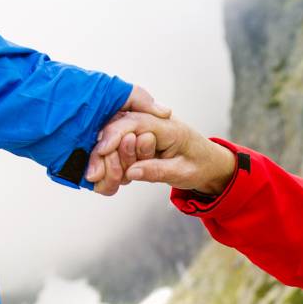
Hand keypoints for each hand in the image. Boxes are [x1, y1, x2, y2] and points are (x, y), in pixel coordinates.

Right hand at [91, 112, 236, 196]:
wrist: (209, 163)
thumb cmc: (200, 165)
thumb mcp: (183, 173)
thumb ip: (157, 171)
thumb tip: (131, 173)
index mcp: (168, 126)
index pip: (136, 123)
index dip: (115, 136)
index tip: (100, 151)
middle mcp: (152, 123)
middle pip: (118, 129)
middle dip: (103, 151)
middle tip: (93, 175)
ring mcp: (142, 131)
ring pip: (113, 139)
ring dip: (103, 159)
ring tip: (98, 180)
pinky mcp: (136, 141)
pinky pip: (116, 149)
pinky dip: (108, 163)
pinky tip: (104, 179)